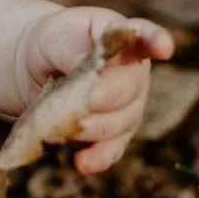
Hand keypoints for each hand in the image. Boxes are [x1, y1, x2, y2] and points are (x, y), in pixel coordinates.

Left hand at [20, 7, 176, 176]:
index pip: (146, 36)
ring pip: (117, 125)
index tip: (163, 46)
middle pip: (126, 92)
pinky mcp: (114, 136)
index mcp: (124, 38)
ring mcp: (129, 107)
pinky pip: (111, 151)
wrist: (36, 66)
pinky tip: (81, 162)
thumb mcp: (54, 35)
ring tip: (54, 121)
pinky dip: (96, 158)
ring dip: (85, 127)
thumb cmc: (52, 43)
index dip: (156, 41)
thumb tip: (83, 66)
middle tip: (65, 100)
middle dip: (95, 99)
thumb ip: (70, 48)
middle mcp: (134, 74)